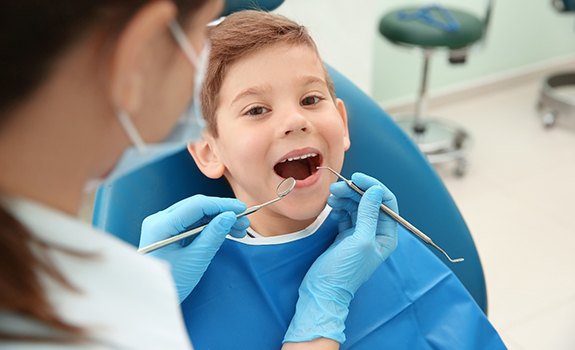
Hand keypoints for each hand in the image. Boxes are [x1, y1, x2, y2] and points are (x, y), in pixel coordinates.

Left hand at [140, 195, 249, 301]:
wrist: (152, 299)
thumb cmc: (170, 283)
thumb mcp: (195, 260)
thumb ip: (213, 236)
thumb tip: (230, 216)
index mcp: (161, 225)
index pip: (197, 205)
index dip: (222, 204)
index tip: (242, 209)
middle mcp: (160, 220)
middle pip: (197, 206)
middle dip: (223, 212)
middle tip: (245, 222)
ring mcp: (163, 225)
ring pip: (197, 214)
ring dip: (219, 218)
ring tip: (239, 228)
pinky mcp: (168, 232)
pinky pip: (192, 223)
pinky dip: (210, 226)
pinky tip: (226, 231)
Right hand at [283, 173, 397, 343]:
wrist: (323, 290)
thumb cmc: (345, 271)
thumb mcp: (360, 240)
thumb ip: (369, 214)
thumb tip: (375, 190)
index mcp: (386, 235)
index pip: (387, 202)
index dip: (373, 187)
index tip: (356, 178)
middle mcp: (376, 233)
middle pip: (370, 201)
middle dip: (355, 191)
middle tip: (337, 187)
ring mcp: (360, 233)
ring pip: (356, 206)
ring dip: (345, 197)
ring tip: (332, 196)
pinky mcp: (346, 235)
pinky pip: (346, 214)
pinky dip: (339, 207)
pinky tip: (332, 206)